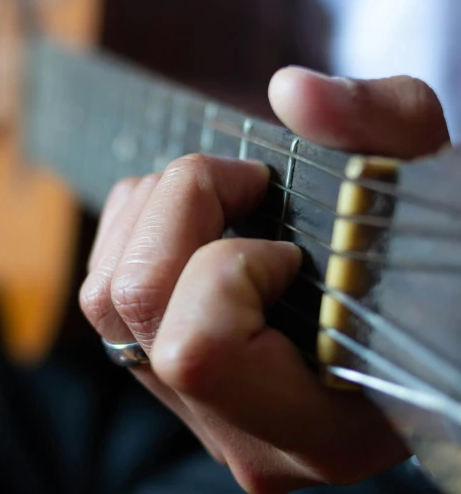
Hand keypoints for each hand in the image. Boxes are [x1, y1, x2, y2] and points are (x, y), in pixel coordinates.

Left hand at [80, 67, 449, 492]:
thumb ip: (386, 132)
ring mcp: (197, 412)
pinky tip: (193, 222)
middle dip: (180, 210)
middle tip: (250, 186)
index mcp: (321, 429)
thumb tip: (293, 91)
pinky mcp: (169, 379)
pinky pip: (102, 296)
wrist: (425, 315)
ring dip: (150, 214)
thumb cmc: (438, 263)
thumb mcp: (437, 191)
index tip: (290, 245)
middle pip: (134, 307)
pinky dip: (133, 231)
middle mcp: (244, 436)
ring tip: (222, 197)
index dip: (232, 266)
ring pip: (104, 300)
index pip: (200, 350)